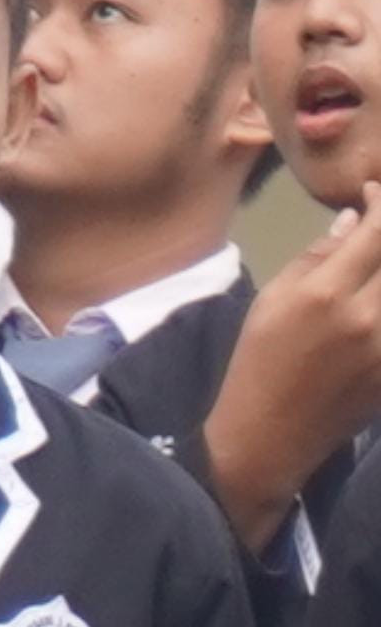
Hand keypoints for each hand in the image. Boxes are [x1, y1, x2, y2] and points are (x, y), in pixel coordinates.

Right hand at [205, 181, 380, 550]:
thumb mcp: (270, 303)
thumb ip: (313, 260)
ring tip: (375, 267)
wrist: (270, 434)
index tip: (375, 192)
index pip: (378, 231)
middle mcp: (368, 318)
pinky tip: (374, 300)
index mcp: (324, 295)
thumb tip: (353, 223)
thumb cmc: (257, 362)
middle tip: (380, 229)